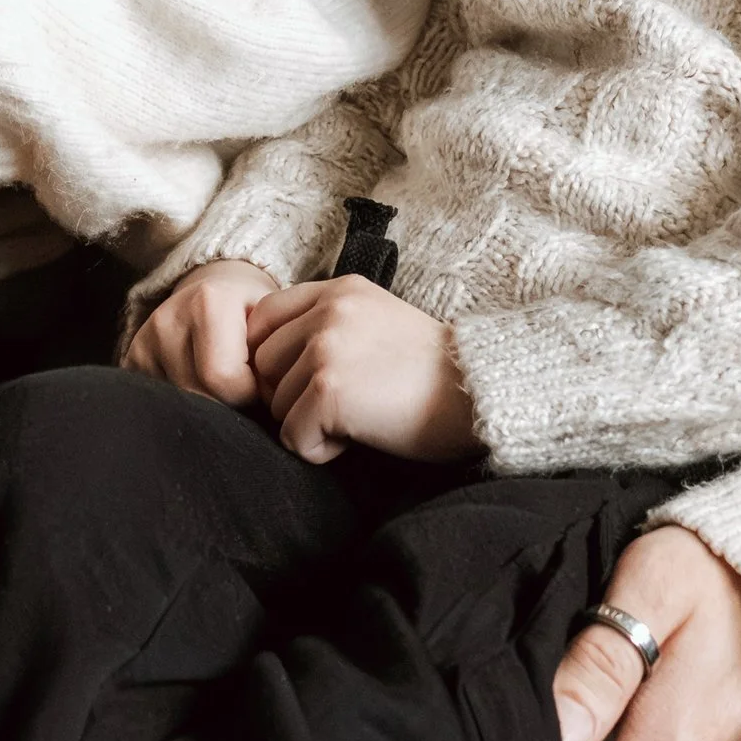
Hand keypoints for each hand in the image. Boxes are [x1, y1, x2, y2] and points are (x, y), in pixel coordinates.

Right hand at [124, 258, 280, 403]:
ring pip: (179, 405)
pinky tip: (201, 388)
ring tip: (224, 388)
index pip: (224, 379)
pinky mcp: (132, 360)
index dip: (251, 394)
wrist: (218, 289)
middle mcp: (166, 318)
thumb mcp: (276, 325)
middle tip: (246, 391)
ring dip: (208, 408)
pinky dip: (186, 405)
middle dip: (230, 406)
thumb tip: (270, 407)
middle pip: (198, 396)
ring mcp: (143, 340)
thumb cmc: (254, 314)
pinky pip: (161, 403)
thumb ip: (277, 359)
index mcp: (208, 301)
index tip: (263, 384)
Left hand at [246, 278, 478, 463]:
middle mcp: (327, 312)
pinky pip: (293, 437)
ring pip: (275, 404)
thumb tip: (276, 364)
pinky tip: (360, 436)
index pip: (263, 318)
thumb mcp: (378, 321)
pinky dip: (322, 450)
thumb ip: (329, 325)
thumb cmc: (431, 371)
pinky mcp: (328, 391)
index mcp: (338, 290)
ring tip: (359, 417)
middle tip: (342, 406)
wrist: (478, 392)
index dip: (276, 358)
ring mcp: (325, 349)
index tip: (307, 381)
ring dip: (309, 423)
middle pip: (262, 364)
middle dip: (291, 394)